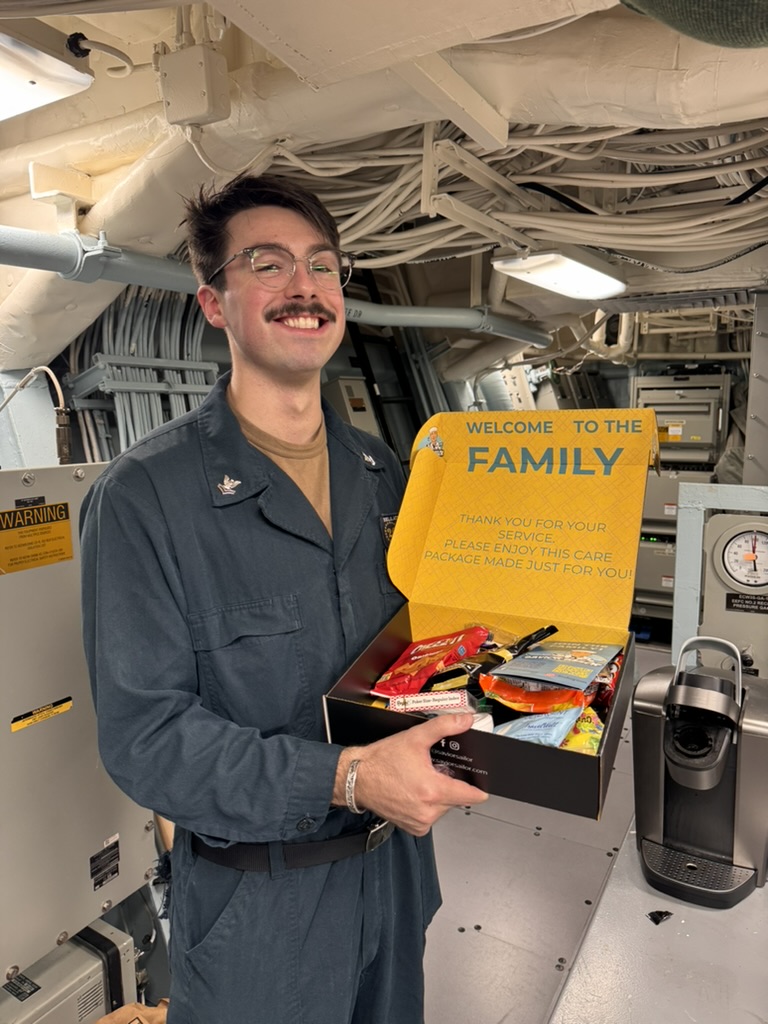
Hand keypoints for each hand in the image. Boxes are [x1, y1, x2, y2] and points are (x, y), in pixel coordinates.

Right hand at [340, 714, 488, 835]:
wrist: (357, 778)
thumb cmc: (382, 761)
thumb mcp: (415, 737)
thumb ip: (444, 727)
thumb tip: (465, 721)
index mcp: (432, 790)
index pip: (470, 795)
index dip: (478, 788)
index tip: (481, 784)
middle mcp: (428, 810)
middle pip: (456, 799)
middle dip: (450, 784)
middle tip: (434, 770)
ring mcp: (420, 821)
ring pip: (443, 807)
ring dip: (438, 795)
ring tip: (421, 780)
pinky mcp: (412, 827)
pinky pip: (430, 816)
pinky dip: (427, 805)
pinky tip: (415, 792)